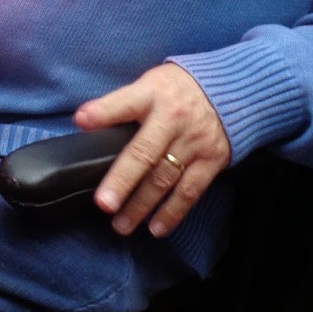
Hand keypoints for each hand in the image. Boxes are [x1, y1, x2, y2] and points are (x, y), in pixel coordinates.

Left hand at [74, 64, 230, 237]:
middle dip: (123, 180)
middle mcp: (174, 119)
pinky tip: (156, 228)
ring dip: (142, 205)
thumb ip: (121, 103)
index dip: (103, 112)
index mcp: (153, 94)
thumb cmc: (177, 90)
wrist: (231, 91)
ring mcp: (194, 142)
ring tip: (121, 224)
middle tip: (104, 203)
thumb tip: (83, 121)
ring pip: (164, 178)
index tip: (81, 121)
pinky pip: (190, 191)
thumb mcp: (149, 83)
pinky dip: (172, 212)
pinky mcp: (212, 160)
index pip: (125, 102)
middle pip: (144, 152)